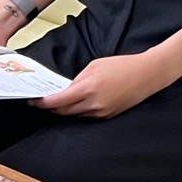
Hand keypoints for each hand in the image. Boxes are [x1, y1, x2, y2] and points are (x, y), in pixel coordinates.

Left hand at [32, 52, 174, 118]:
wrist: (149, 73)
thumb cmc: (124, 65)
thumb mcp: (96, 65)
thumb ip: (78, 78)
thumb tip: (67, 89)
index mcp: (88, 88)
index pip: (57, 101)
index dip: (42, 103)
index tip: (33, 100)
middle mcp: (92, 104)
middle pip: (63, 112)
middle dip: (51, 107)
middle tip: (43, 101)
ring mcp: (101, 112)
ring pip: (75, 115)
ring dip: (66, 109)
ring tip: (61, 101)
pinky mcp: (108, 116)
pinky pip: (87, 116)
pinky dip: (80, 110)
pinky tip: (80, 103)